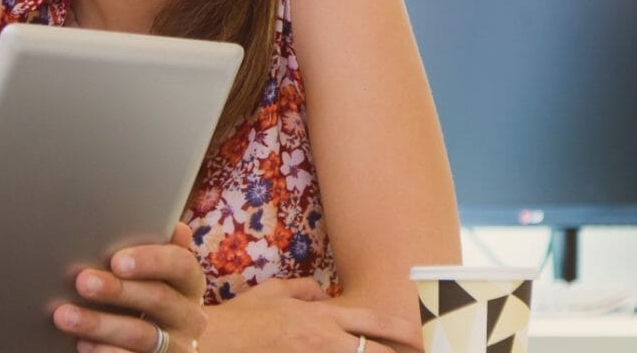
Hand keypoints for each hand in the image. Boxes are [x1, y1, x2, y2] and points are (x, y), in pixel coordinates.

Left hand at [52, 223, 207, 352]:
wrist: (157, 349)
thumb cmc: (147, 298)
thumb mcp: (153, 275)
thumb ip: (156, 251)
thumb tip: (177, 227)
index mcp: (190, 284)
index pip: (181, 265)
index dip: (151, 260)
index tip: (117, 261)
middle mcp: (190, 316)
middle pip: (158, 298)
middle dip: (117, 290)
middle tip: (82, 281)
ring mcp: (179, 346)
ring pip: (142, 335)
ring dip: (100, 324)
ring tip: (66, 315)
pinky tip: (83, 345)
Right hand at [197, 277, 409, 352]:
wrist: (212, 342)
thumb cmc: (237, 321)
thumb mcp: (268, 294)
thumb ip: (299, 289)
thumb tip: (319, 290)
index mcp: (320, 316)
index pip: (373, 322)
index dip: (403, 332)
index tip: (424, 337)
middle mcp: (325, 339)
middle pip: (376, 351)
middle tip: (425, 350)